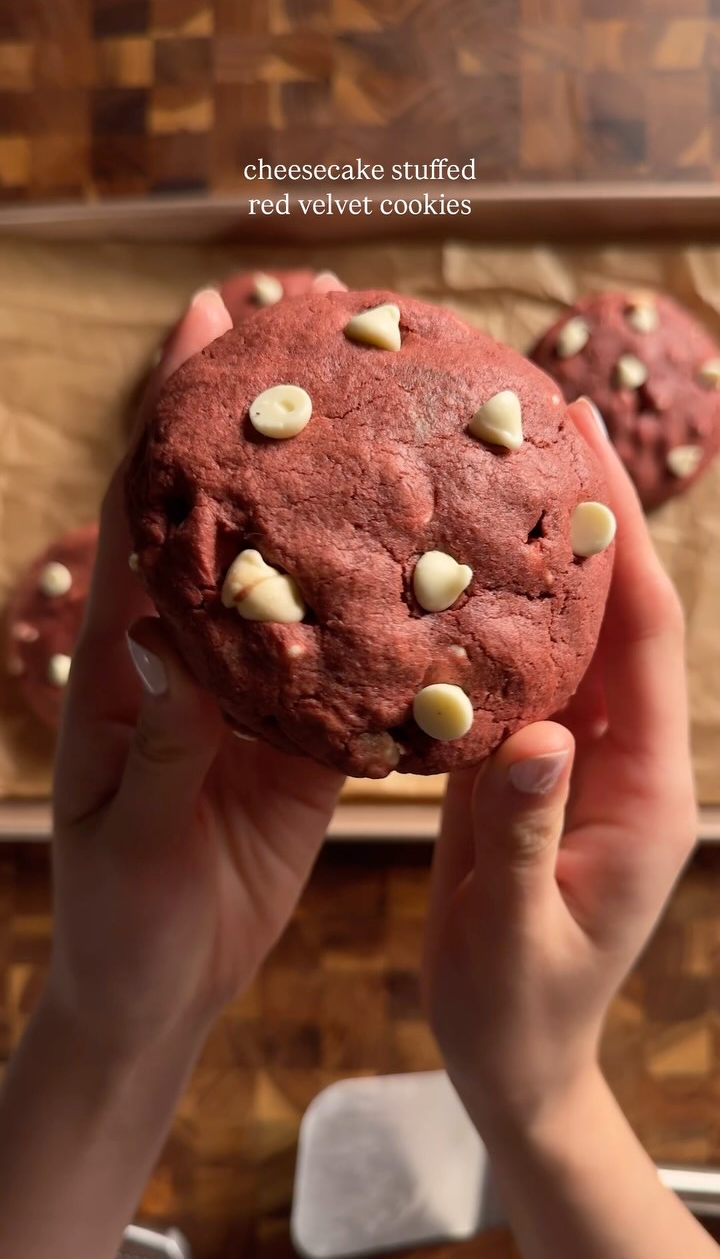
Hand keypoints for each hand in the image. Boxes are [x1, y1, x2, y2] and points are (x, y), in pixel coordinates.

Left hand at [48, 286, 344, 1056]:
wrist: (163, 985)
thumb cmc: (121, 917)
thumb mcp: (131, 837)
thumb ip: (163, 746)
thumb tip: (178, 649)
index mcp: (131, 665)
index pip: (145, 521)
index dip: (169, 425)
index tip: (202, 336)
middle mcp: (197, 658)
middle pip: (231, 520)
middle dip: (260, 426)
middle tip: (304, 330)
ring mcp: (260, 694)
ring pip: (301, 579)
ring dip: (332, 500)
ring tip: (384, 414)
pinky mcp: (312, 740)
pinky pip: (356, 666)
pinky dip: (388, 611)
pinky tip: (432, 556)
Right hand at [423, 398, 696, 1133]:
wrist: (514, 1061)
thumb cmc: (521, 1015)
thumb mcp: (519, 940)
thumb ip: (528, 841)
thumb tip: (538, 738)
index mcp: (643, 789)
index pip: (640, 640)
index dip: (619, 542)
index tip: (588, 450)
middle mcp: (617, 756)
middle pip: (609, 614)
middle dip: (584, 516)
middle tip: (540, 417)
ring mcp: (571, 758)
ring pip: (561, 636)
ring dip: (534, 555)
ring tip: (490, 468)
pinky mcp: (524, 768)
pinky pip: (513, 674)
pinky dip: (489, 615)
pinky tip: (449, 569)